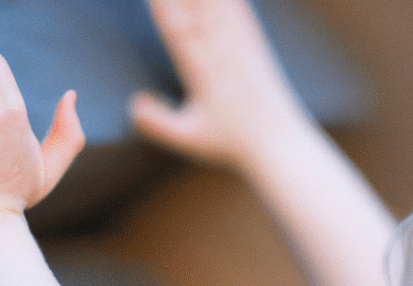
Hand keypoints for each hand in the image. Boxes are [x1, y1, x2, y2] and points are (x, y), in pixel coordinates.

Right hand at [130, 0, 310, 172]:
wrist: (279, 143)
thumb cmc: (232, 145)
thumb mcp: (192, 140)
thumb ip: (160, 124)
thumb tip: (132, 106)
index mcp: (203, 71)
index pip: (174, 26)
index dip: (160, 0)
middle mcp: (222, 49)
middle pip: (194, 1)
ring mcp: (239, 41)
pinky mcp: (252, 39)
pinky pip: (237, 3)